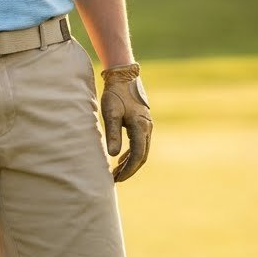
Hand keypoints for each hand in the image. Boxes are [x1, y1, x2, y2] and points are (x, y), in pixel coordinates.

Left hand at [100, 64, 152, 181]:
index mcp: (141, 127)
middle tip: (115, 179)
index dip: (128, 169)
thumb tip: (113, 155)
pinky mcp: (142, 122)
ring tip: (116, 172)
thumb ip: (113, 134)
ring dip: (130, 162)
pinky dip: (131, 153)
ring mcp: (146, 125)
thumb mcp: (110, 113)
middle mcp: (147, 128)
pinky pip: (139, 143)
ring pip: (141, 150)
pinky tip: (121, 158)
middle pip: (141, 155)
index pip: (137, 155)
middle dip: (130, 169)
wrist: (123, 77)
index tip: (117, 178)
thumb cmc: (115, 94)